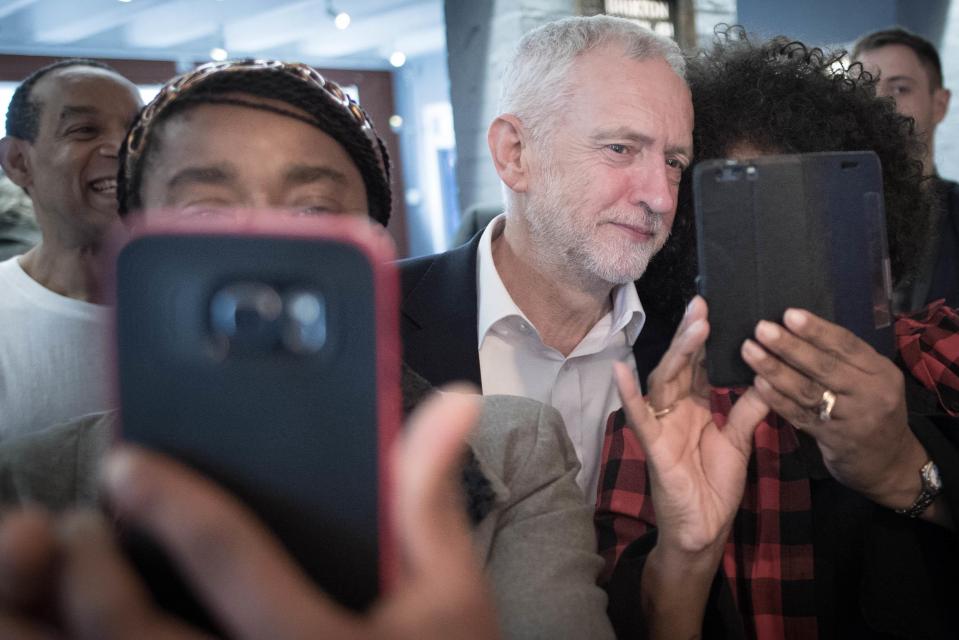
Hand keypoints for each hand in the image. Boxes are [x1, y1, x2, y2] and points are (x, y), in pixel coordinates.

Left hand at [0, 390, 500, 639]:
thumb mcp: (452, 589)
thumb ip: (430, 497)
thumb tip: (450, 404)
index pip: (229, 557)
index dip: (171, 501)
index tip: (129, 464)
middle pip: (136, 630)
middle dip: (95, 569)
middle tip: (84, 524)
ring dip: (75, 619)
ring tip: (80, 575)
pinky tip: (106, 622)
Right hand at [616, 296, 768, 558]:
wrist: (703, 528)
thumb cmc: (715, 485)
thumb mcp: (740, 441)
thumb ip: (749, 409)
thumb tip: (767, 376)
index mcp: (696, 407)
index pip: (700, 366)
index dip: (705, 339)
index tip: (713, 308)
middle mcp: (675, 410)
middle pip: (681, 366)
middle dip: (691, 336)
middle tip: (703, 305)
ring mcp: (662, 425)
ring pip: (665, 381)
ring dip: (677, 353)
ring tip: (692, 325)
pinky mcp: (653, 445)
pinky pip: (639, 417)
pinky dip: (629, 394)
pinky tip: (620, 370)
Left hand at [741, 308, 925, 508]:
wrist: (889, 463)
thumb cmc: (870, 411)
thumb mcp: (870, 381)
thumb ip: (844, 360)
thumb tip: (797, 327)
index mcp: (880, 371)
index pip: (847, 345)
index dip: (817, 329)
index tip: (789, 314)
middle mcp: (871, 393)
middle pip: (825, 366)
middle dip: (789, 346)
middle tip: (761, 328)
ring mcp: (854, 419)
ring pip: (809, 390)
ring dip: (775, 369)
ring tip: (749, 351)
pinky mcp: (835, 440)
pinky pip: (800, 415)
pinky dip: (777, 399)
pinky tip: (757, 384)